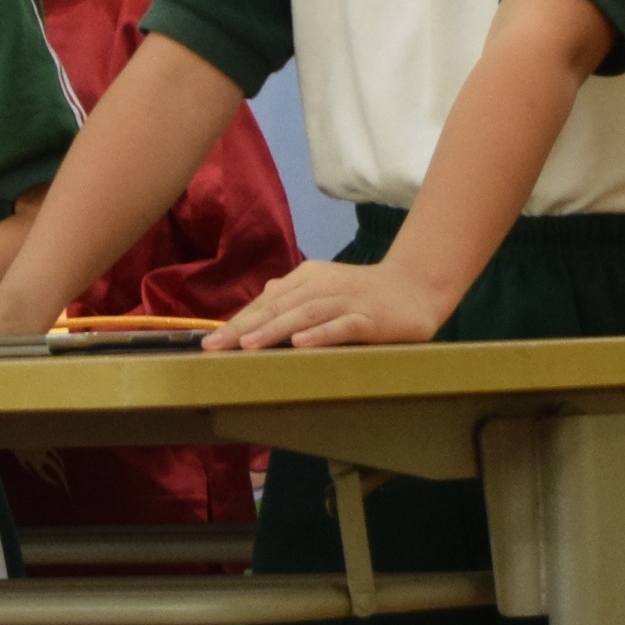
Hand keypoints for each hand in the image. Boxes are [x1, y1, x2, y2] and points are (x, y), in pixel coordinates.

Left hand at [210, 259, 451, 351]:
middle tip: (213, 346)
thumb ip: (294, 298)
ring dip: (274, 330)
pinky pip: (342, 326)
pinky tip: (300, 345)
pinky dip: (321, 334)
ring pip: (304, 314)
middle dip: (243, 327)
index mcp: (307, 278)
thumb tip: (260, 302)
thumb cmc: (364, 294)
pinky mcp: (370, 317)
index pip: (266, 301)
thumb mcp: (324, 290)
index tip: (208, 340)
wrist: (416, 287)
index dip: (237, 321)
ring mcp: (347, 300)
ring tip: (246, 346)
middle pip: (277, 307)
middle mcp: (322, 285)